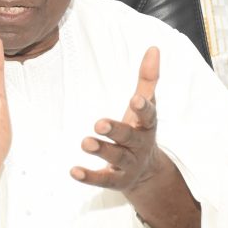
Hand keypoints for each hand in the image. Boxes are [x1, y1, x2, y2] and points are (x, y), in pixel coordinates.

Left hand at [71, 46, 162, 191]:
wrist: (147, 172)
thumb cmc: (140, 129)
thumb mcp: (146, 105)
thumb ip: (148, 78)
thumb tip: (153, 48)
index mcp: (147, 125)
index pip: (149, 116)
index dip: (143, 109)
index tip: (135, 100)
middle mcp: (140, 144)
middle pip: (130, 137)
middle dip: (116, 131)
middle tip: (98, 123)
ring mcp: (129, 164)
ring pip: (117, 157)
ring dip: (102, 150)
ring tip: (85, 142)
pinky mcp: (116, 180)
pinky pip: (103, 179)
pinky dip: (89, 176)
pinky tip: (73, 171)